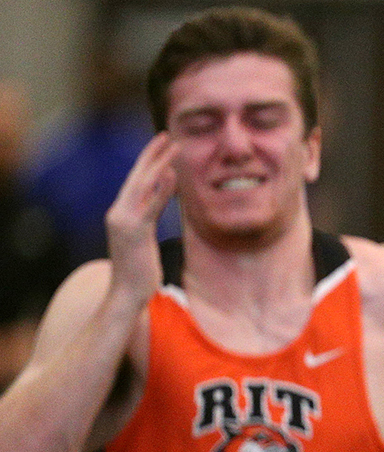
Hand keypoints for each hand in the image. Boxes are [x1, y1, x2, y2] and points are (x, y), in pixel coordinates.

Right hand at [103, 134, 175, 299]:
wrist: (127, 294)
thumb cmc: (139, 272)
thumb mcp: (143, 240)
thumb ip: (147, 220)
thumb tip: (157, 205)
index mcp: (121, 214)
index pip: (135, 181)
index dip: (147, 162)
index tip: (160, 145)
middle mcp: (119, 212)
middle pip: (137, 176)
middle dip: (152, 155)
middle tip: (166, 136)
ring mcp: (125, 221)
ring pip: (143, 185)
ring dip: (159, 164)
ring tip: (174, 147)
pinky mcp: (135, 232)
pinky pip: (151, 206)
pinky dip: (162, 189)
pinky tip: (172, 174)